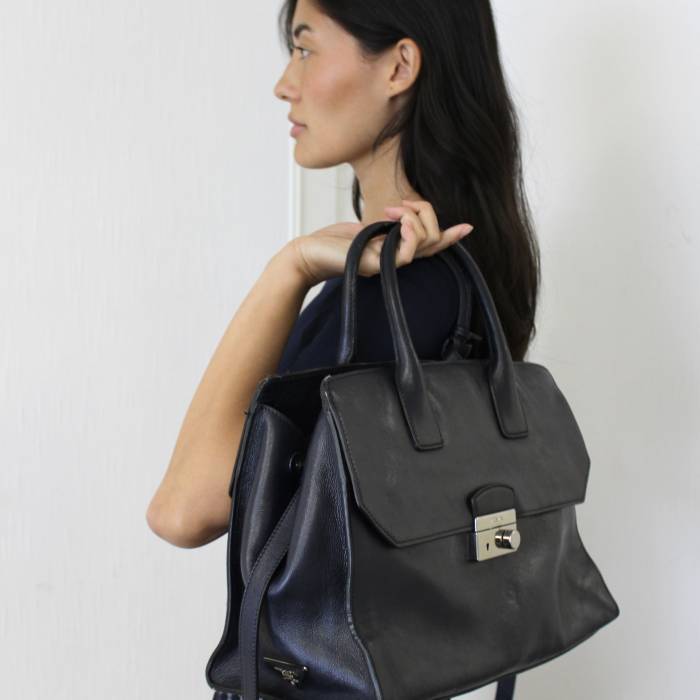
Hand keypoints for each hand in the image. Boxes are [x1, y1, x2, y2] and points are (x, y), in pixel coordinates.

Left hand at [282, 199, 473, 286]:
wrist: (307, 255)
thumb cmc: (330, 243)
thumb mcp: (363, 228)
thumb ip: (384, 226)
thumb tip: (399, 216)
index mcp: (395, 251)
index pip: (430, 246)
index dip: (450, 236)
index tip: (467, 226)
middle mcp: (396, 259)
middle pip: (433, 238)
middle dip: (425, 211)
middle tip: (401, 204)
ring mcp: (389, 264)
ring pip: (425, 241)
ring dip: (415, 216)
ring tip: (394, 210)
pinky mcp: (379, 266)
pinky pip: (408, 251)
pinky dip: (409, 231)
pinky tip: (400, 221)